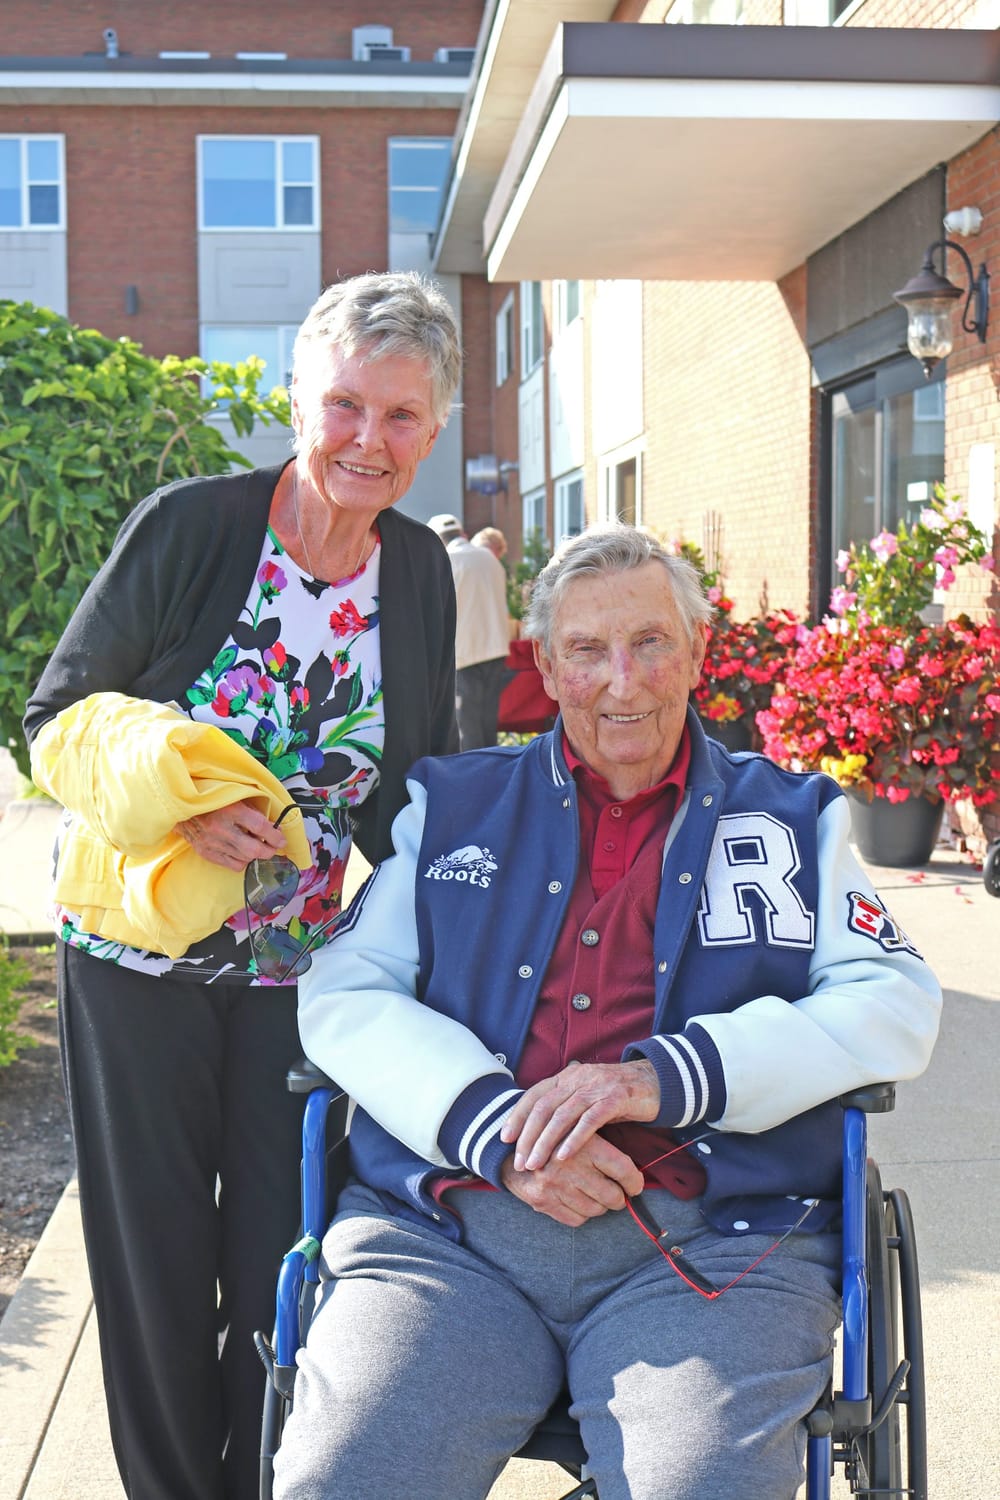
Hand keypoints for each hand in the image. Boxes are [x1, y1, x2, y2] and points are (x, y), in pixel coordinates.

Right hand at [174, 800, 288, 871]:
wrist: (178, 805)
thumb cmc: (209, 797)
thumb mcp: (233, 795)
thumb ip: (252, 809)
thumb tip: (272, 824)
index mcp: (230, 810)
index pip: (260, 827)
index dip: (275, 835)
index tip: (282, 839)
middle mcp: (221, 828)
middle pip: (254, 849)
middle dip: (269, 850)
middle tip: (274, 846)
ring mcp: (212, 843)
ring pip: (245, 858)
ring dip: (255, 854)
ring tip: (257, 846)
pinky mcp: (206, 853)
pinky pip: (232, 865)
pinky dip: (242, 860)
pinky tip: (243, 852)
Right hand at [499, 1134, 643, 1226]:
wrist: (512, 1146)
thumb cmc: (554, 1139)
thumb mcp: (579, 1131)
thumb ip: (604, 1146)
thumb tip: (634, 1173)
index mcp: (584, 1144)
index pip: (623, 1170)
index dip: (634, 1181)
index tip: (635, 1185)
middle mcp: (570, 1166)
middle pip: (613, 1196)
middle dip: (618, 1196)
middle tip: (616, 1191)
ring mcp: (555, 1186)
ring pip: (596, 1210)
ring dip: (599, 1205)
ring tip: (594, 1193)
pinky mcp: (543, 1202)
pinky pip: (577, 1219)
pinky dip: (581, 1213)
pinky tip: (577, 1199)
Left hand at [501, 1060, 659, 1172]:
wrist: (655, 1082)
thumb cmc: (617, 1095)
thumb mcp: (586, 1096)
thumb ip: (565, 1105)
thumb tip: (538, 1130)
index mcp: (567, 1076)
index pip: (534, 1095)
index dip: (517, 1116)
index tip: (504, 1139)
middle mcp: (578, 1077)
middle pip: (544, 1107)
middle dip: (527, 1136)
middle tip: (519, 1162)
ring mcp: (596, 1086)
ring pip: (562, 1115)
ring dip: (545, 1142)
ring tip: (535, 1164)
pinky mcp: (615, 1098)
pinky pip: (589, 1121)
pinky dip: (574, 1139)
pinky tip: (563, 1156)